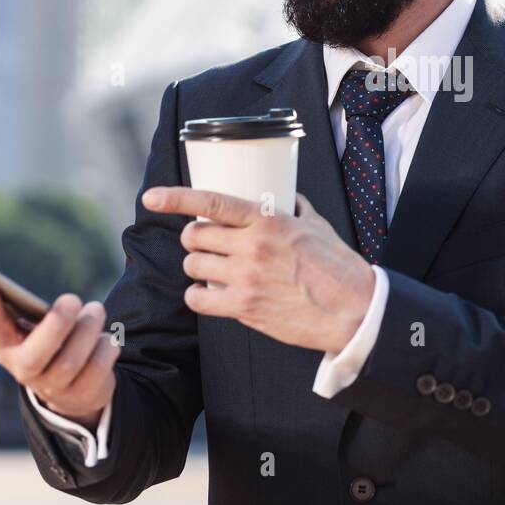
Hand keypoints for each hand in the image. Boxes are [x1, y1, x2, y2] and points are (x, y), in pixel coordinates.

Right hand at [0, 286, 118, 430]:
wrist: (74, 388)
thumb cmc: (52, 344)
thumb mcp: (38, 329)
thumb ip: (30, 312)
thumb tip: (25, 287)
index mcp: (8, 348)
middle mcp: (25, 372)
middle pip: (35, 355)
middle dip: (56, 324)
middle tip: (71, 299)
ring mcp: (53, 388)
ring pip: (70, 362)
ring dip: (87, 330)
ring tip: (95, 310)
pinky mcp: (82, 395)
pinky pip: (96, 369)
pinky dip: (105, 347)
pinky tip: (106, 338)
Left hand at [142, 187, 375, 354]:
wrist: (352, 309)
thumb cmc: (338, 267)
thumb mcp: (316, 225)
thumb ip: (294, 207)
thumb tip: (284, 195)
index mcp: (268, 221)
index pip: (211, 203)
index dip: (176, 198)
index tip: (152, 197)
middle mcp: (252, 248)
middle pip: (195, 237)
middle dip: (194, 238)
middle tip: (205, 243)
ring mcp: (245, 279)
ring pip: (194, 266)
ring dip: (197, 266)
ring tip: (213, 269)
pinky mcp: (243, 308)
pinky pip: (198, 299)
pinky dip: (198, 295)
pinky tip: (209, 293)